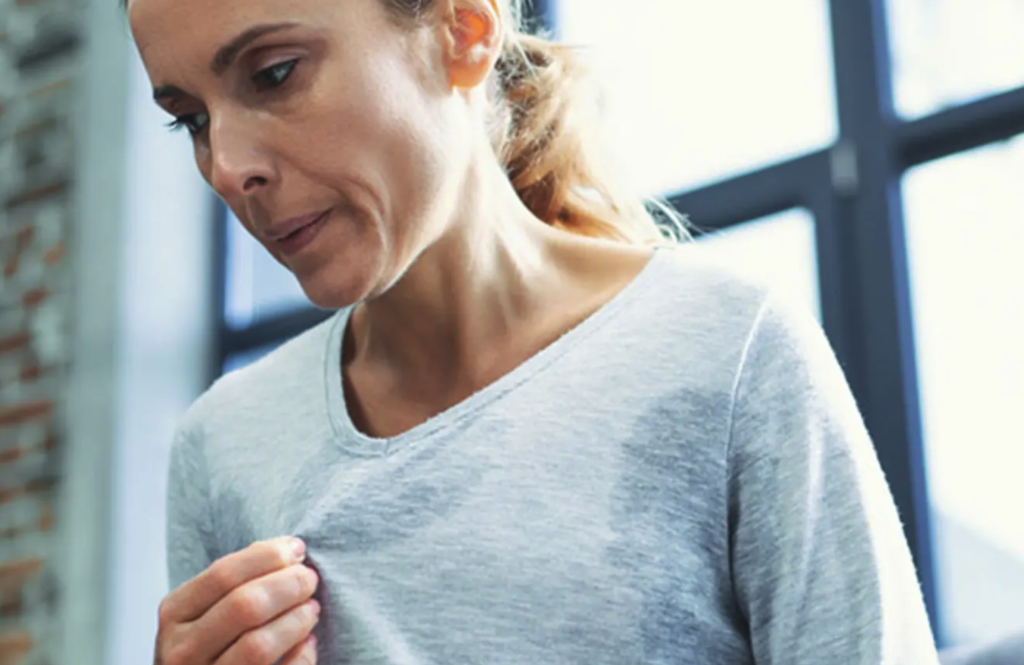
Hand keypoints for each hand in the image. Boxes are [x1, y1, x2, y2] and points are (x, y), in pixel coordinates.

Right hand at [155, 537, 319, 664]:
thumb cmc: (209, 644)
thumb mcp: (205, 610)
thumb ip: (235, 581)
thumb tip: (286, 550)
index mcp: (174, 615)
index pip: (223, 574)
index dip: (267, 556)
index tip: (296, 549)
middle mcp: (180, 651)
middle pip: (244, 606)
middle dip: (287, 585)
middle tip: (310, 579)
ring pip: (258, 646)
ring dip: (296, 620)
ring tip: (311, 609)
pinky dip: (300, 656)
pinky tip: (308, 643)